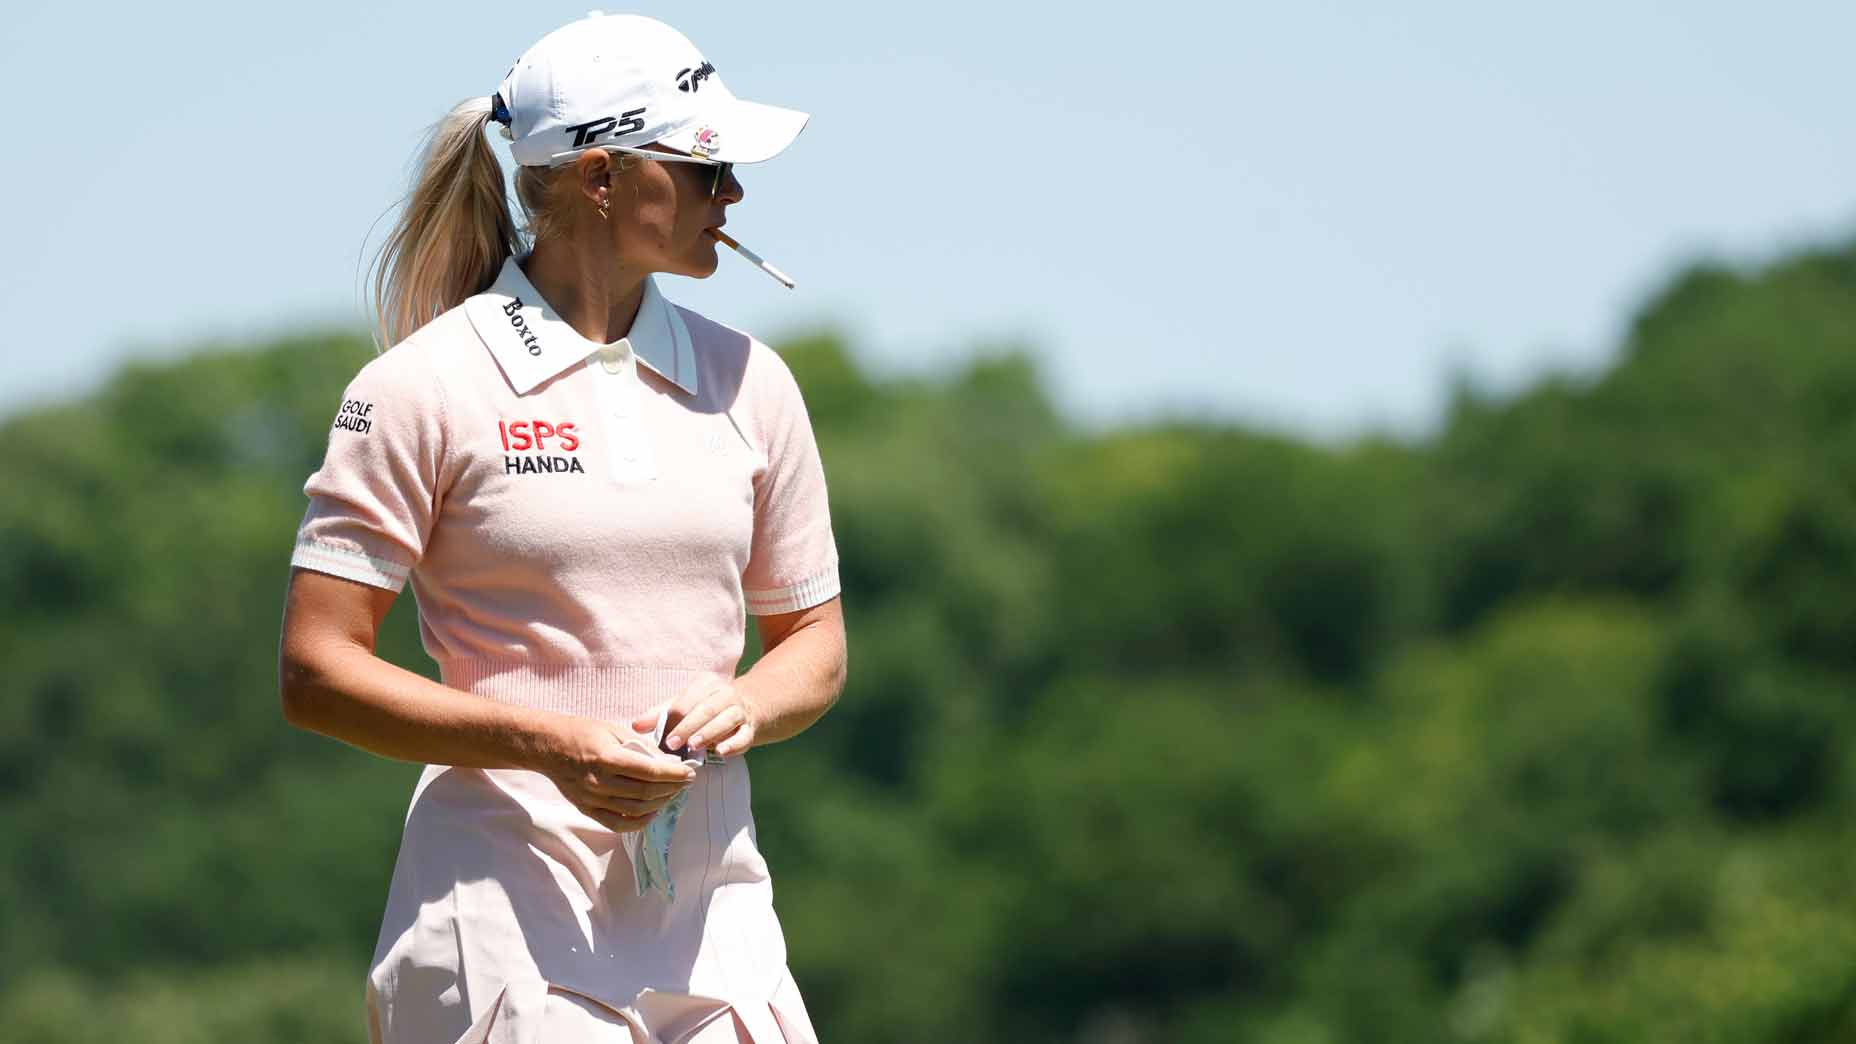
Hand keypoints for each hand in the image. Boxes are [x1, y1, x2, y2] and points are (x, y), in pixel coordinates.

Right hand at [537, 715, 696, 832]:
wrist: (549, 746)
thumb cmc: (583, 732)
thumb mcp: (614, 730)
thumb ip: (642, 747)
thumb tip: (668, 761)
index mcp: (608, 758)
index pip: (650, 772)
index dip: (675, 774)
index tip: (690, 772)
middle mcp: (600, 782)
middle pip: (647, 793)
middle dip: (672, 788)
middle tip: (685, 781)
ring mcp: (593, 799)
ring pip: (637, 810)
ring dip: (661, 803)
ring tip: (672, 793)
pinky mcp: (587, 809)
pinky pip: (619, 824)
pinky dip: (640, 821)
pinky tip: (652, 811)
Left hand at [639, 676, 760, 758]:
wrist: (749, 704)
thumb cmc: (707, 706)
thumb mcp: (685, 703)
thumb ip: (660, 714)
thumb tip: (635, 725)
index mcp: (706, 684)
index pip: (688, 699)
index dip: (674, 717)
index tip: (661, 735)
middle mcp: (725, 693)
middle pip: (706, 709)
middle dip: (688, 726)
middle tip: (672, 744)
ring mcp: (740, 710)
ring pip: (725, 719)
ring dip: (708, 733)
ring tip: (693, 746)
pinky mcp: (750, 728)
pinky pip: (744, 736)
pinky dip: (733, 744)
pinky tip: (720, 752)